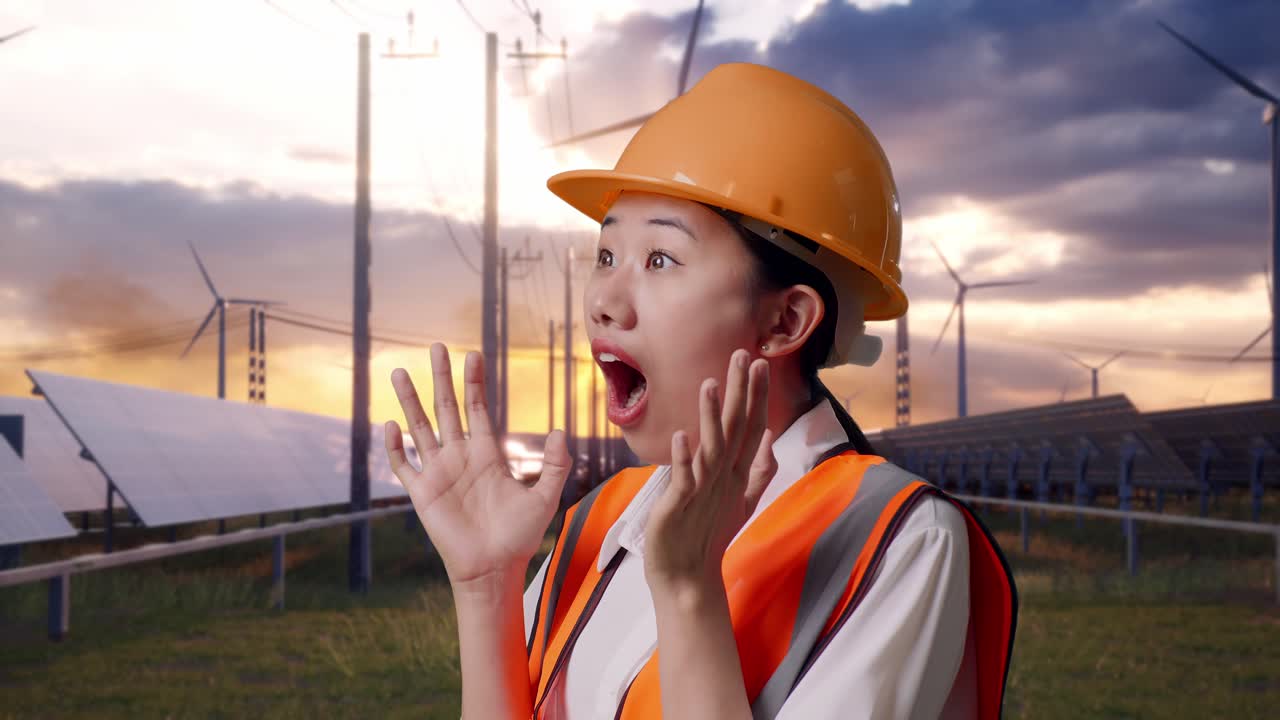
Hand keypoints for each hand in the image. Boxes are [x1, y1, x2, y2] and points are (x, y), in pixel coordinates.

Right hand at [385, 343, 572, 593]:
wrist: (494, 569)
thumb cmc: (519, 537)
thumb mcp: (545, 497)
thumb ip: (554, 465)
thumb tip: (558, 431)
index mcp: (487, 454)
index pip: (478, 408)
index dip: (475, 382)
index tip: (473, 354)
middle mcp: (460, 457)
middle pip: (446, 408)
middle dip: (441, 377)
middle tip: (436, 346)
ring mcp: (439, 473)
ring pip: (420, 428)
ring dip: (410, 400)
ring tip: (400, 372)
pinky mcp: (422, 494)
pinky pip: (404, 465)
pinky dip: (396, 446)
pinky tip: (391, 425)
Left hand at [643, 348, 776, 594]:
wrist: (687, 577)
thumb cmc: (709, 535)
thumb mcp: (740, 499)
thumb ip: (758, 469)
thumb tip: (770, 437)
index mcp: (735, 473)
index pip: (751, 427)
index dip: (756, 396)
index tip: (760, 362)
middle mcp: (723, 478)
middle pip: (736, 429)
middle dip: (740, 393)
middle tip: (744, 356)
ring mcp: (703, 491)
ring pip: (711, 448)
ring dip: (711, 417)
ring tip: (709, 384)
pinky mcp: (679, 505)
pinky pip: (682, 478)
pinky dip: (683, 458)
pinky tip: (682, 435)